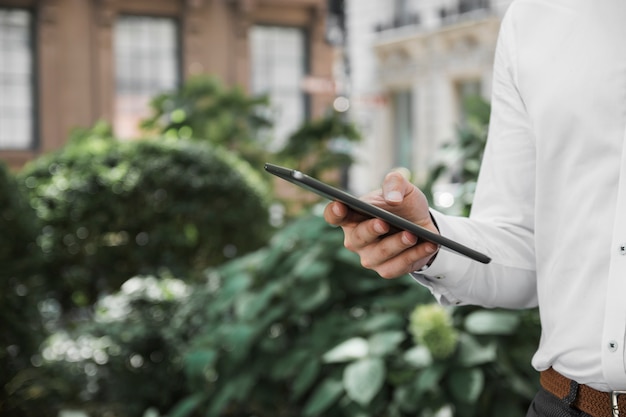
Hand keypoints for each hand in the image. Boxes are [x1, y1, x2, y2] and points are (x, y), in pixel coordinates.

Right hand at [323, 171, 438, 277]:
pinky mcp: (387, 270)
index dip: (334, 212)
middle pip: (357, 238)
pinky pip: (398, 266)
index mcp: (351, 217)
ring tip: (412, 235)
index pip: (334, 216)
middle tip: (383, 223)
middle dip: (370, 230)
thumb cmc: (403, 204)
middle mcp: (356, 239)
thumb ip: (395, 183)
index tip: (340, 204)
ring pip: (380, 254)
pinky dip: (415, 255)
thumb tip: (393, 199)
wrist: (423, 225)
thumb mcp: (402, 187)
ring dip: (397, 244)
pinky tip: (428, 245)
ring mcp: (370, 257)